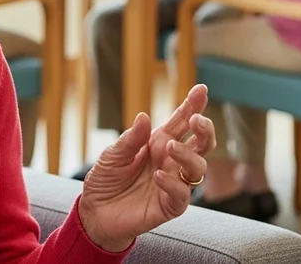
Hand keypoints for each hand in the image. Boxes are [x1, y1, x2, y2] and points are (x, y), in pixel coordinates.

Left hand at [78, 85, 216, 251]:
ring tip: (170, 147)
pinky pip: (182, 195)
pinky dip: (173, 184)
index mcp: (158, 143)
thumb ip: (130, 139)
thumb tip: (144, 117)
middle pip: (201, 144)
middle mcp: (170, 161)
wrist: (95, 211)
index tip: (201, 89)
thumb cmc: (105, 179)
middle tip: (196, 121)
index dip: (192, 106)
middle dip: (205, 130)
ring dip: (188, 156)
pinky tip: (159, 176)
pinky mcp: (169, 205)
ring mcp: (173, 183)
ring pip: (198, 168)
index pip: (180, 122)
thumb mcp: (112, 155)